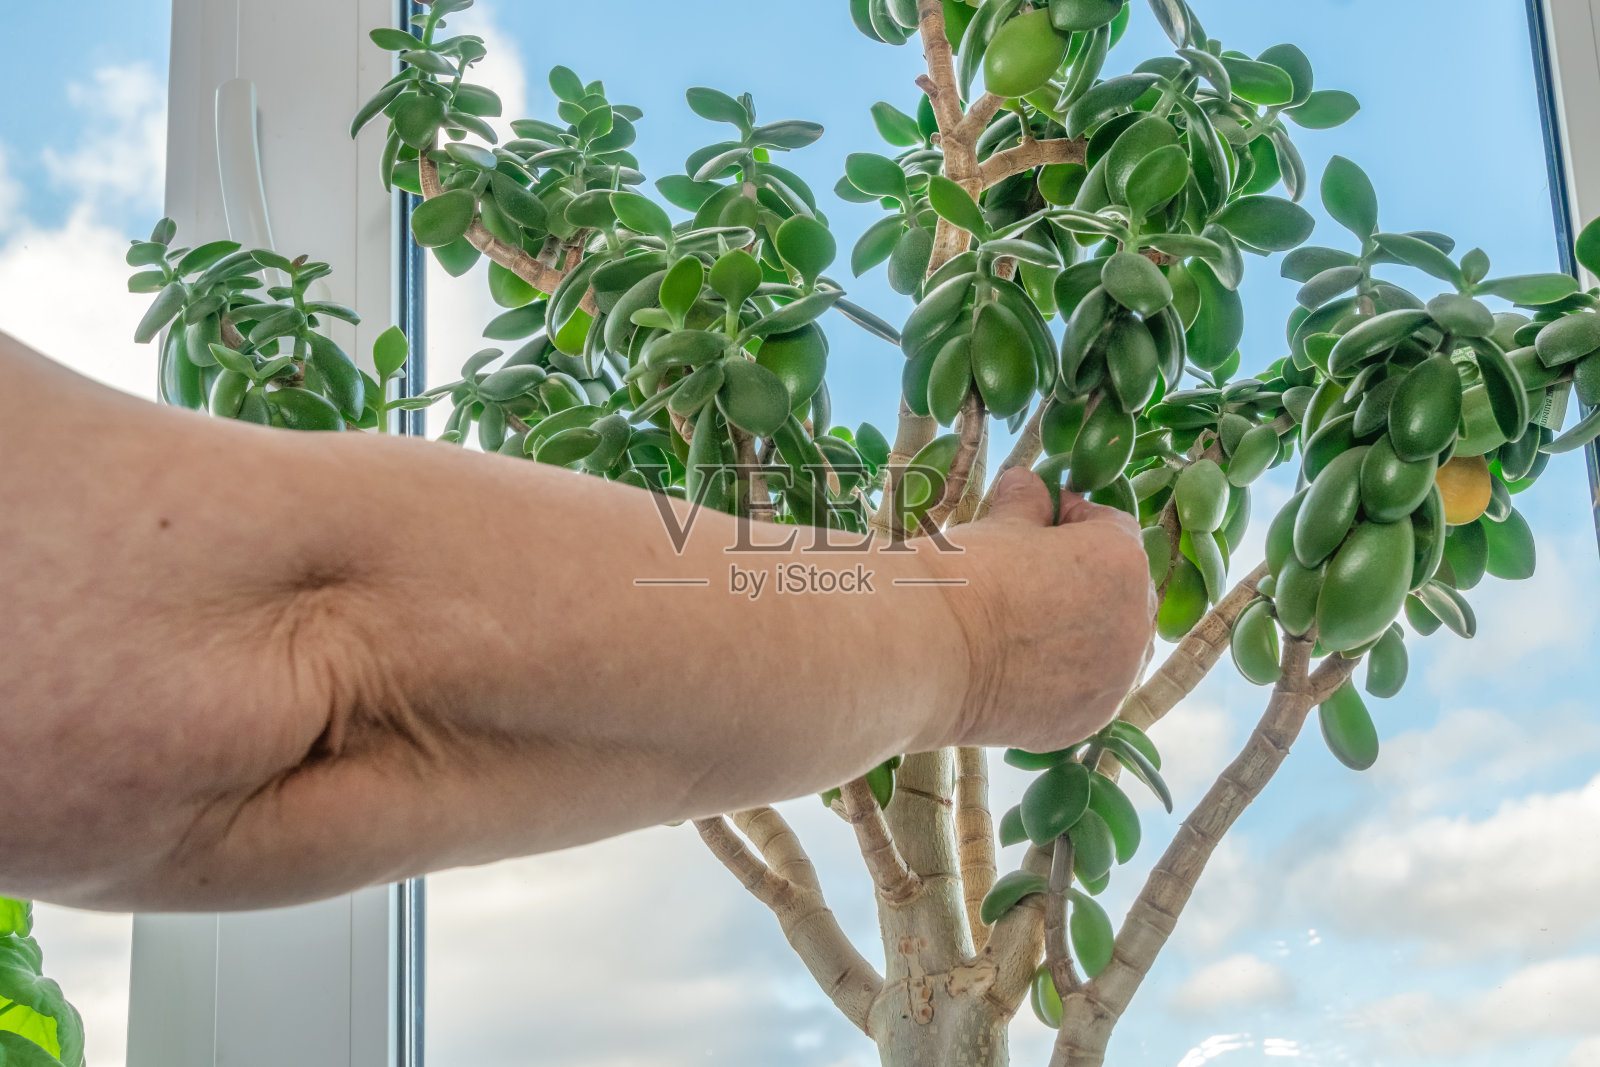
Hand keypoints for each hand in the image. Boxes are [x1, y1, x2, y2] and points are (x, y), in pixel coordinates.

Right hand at [932, 468, 1157, 753]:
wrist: (923, 653)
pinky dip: (1064, 677)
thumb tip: (1027, 485)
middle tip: (1032, 576)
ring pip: (1109, 645)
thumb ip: (1027, 502)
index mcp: (1121, 561)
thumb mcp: (998, 525)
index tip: (1041, 521)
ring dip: (1080, 631)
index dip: (1074, 519)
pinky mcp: (1087, 719)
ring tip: (1024, 626)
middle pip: (1120, 590)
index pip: (1113, 528)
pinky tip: (1019, 668)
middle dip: (1084, 578)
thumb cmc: (961, 578)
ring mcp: (1115, 679)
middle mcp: (1134, 622)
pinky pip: (1088, 690)